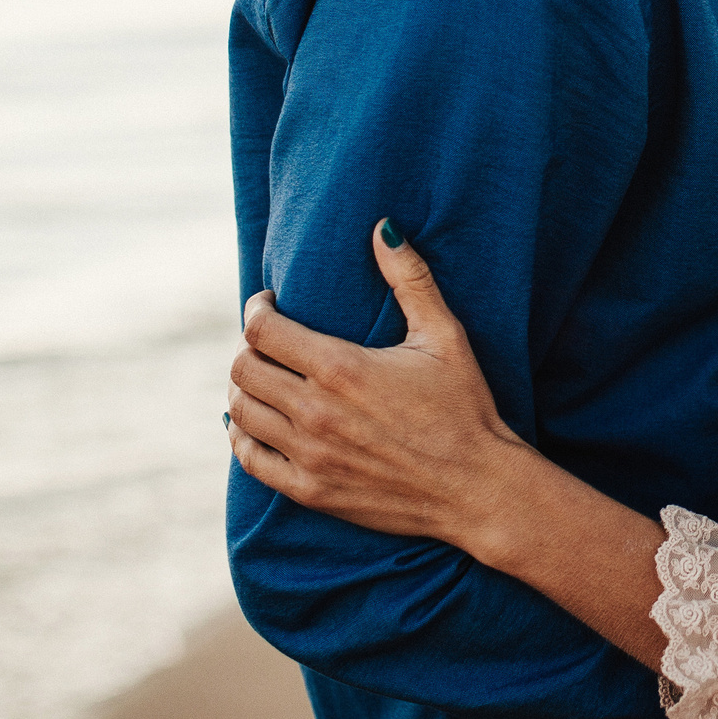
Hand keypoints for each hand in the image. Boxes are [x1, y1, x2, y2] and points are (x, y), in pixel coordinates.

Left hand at [226, 223, 531, 554]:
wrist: (476, 488)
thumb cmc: (465, 406)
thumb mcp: (445, 336)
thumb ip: (410, 279)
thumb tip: (384, 228)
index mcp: (341, 367)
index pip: (263, 329)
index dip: (257, 309)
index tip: (269, 303)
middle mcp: (315, 411)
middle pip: (242, 369)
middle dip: (248, 347)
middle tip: (268, 341)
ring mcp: (309, 454)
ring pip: (241, 413)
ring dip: (243, 389)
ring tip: (263, 377)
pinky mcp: (311, 490)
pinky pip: (251, 460)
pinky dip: (242, 437)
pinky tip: (254, 423)